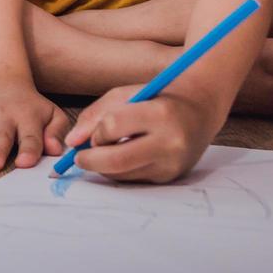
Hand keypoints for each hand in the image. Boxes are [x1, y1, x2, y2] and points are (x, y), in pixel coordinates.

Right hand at [0, 83, 69, 170]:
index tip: (24, 163)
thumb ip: (57, 132)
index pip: (30, 136)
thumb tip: (55, 150)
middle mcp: (3, 119)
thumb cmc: (33, 108)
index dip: (28, 149)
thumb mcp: (52, 115)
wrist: (5, 85)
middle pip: (0, 136)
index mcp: (27, 118)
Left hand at [63, 83, 222, 183]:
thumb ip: (96, 114)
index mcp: (160, 114)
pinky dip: (120, 171)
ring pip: (123, 174)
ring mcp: (173, 163)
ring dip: (103, 167)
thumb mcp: (126, 94)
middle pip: (116, 160)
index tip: (93, 132)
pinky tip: (121, 157)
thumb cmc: (157, 96)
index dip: (96, 131)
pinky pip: (134, 179)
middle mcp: (170, 142)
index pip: (113, 126)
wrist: (200, 108)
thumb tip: (71, 142)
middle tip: (78, 157)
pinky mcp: (171, 176)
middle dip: (89, 161)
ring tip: (102, 152)